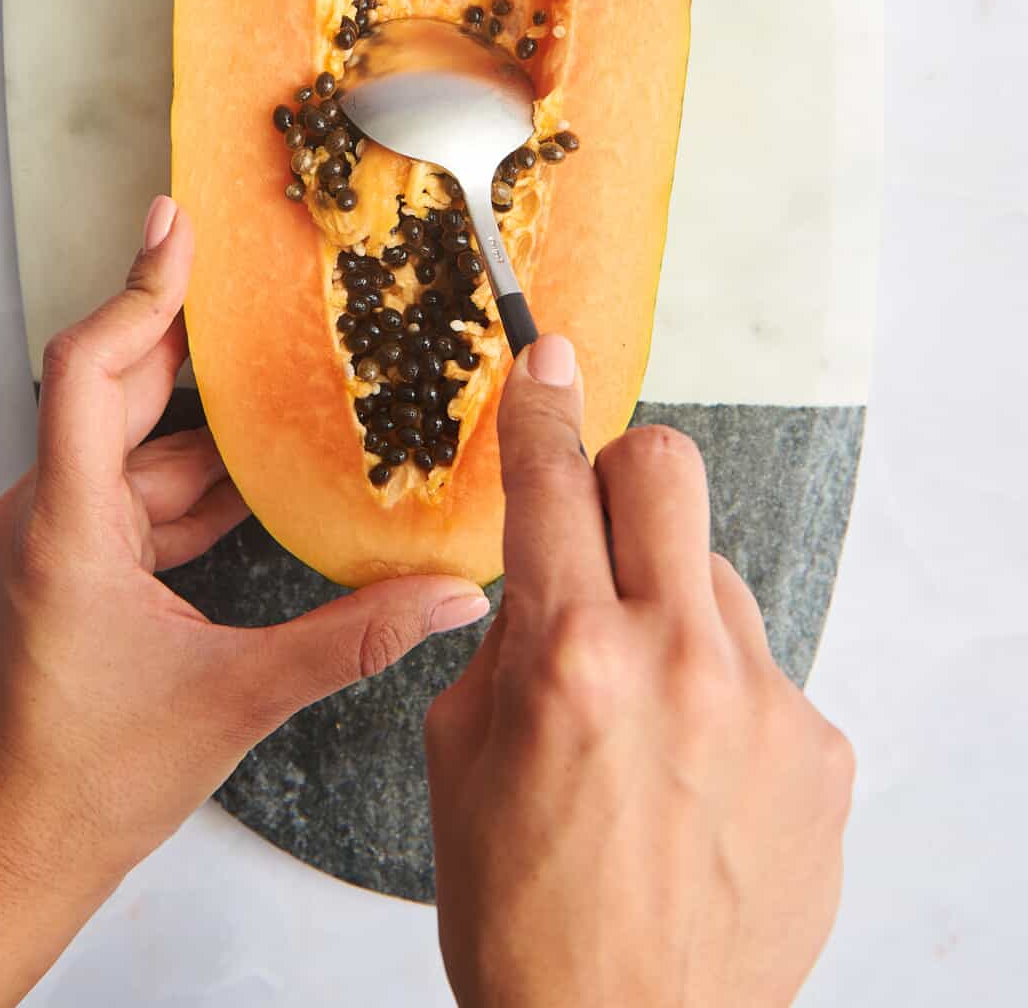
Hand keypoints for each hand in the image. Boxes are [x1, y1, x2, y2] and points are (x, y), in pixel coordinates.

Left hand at [0, 197, 488, 1006]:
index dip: (139, 293)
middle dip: (191, 338)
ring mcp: (59, 538)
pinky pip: (140, 493)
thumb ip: (352, 640)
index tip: (177, 230)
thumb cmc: (93, 782)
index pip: (90, 372)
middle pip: (120, 391)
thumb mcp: (237, 699)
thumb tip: (447, 600)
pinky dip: (198, 484)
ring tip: (286, 388)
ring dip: (210, 429)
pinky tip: (261, 483)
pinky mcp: (74, 562)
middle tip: (252, 280)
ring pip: (140, 449)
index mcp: (69, 529)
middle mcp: (51, 516)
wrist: (19, 849)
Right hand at [427, 335, 853, 1007]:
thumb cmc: (528, 920)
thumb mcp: (461, 761)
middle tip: (600, 534)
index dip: (544, 405)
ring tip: (646, 716)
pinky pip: (761, 670)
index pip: (553, 480)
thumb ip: (506, 642)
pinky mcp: (821, 751)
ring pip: (715, 576)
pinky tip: (695, 778)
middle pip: (669, 470)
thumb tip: (541, 573)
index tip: (549, 361)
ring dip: (672, 611)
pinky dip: (721, 696)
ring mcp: (766, 704)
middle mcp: (680, 661)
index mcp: (571, 657)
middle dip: (624, 476)